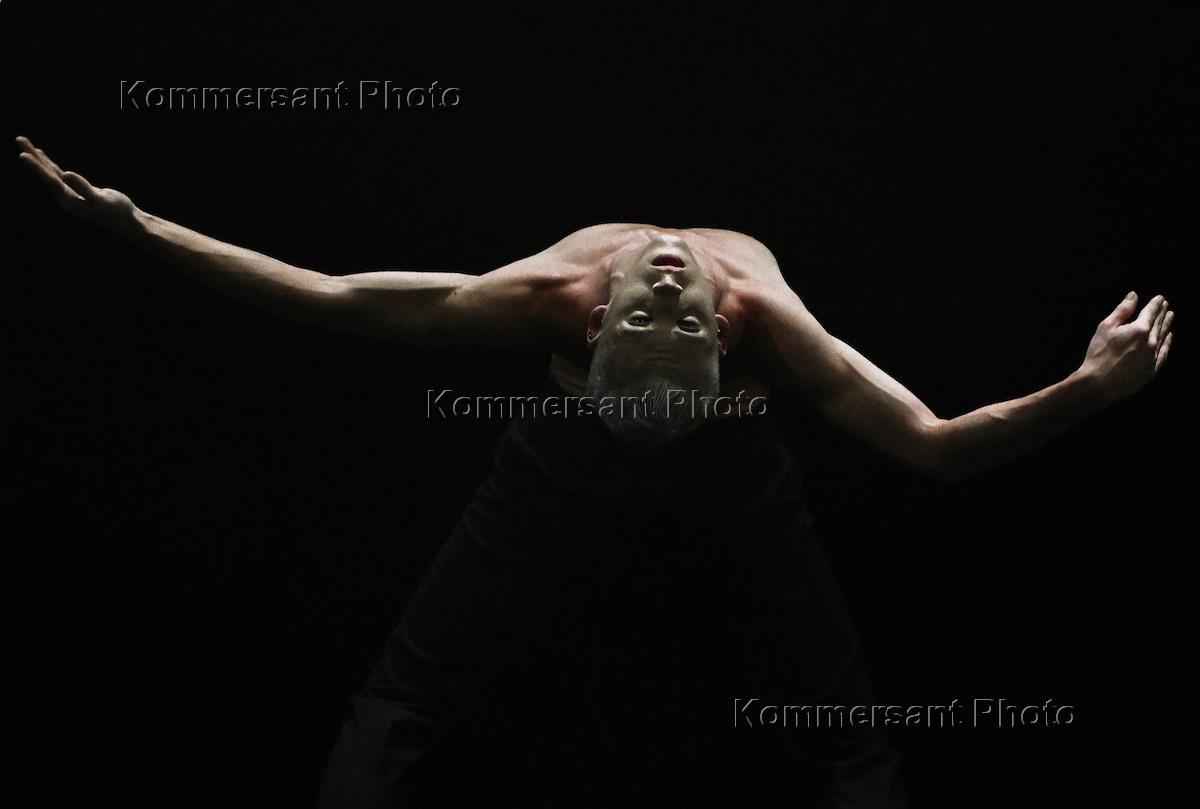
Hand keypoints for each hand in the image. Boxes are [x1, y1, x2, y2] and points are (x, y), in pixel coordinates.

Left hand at [16, 135, 140, 237]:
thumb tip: (65, 174)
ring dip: (39, 158)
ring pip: (50, 172)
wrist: (127, 221)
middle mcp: (65, 197)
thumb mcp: (101, 200)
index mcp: (69, 200)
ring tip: (26, 143)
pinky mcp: (76, 191)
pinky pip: (58, 175)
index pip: (50, 180)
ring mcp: (69, 194)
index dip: (37, 167)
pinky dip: (50, 165)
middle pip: (45, 174)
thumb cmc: (117, 212)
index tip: (23, 154)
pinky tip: (43, 157)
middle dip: (32, 157)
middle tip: (19, 139)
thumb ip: (83, 188)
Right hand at [1078, 291, 1173, 403]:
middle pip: (1159, 323)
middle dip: (1162, 313)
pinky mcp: (1152, 369)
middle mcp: (1150, 341)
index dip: (1155, 304)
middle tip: (1166, 305)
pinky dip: (1168, 343)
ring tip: (1170, 316)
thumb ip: (1122, 310)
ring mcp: (1153, 356)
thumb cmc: (1099, 353)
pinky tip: (1169, 337)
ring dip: (1167, 325)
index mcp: (1139, 329)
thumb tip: (1134, 296)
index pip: (1150, 312)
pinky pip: (1164, 353)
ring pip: (1163, 336)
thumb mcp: (1106, 327)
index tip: (1160, 298)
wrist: (1099, 383)